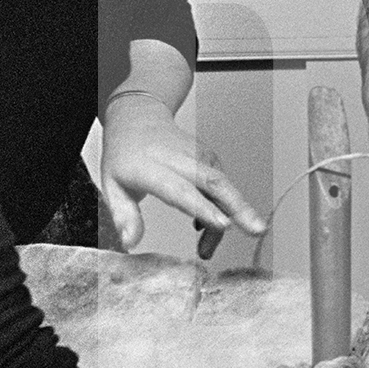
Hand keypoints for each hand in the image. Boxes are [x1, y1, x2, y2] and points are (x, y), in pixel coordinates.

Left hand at [100, 94, 266, 249]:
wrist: (138, 118)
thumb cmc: (124, 156)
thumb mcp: (111, 185)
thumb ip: (123, 216)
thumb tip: (130, 243)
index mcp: (152, 168)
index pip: (182, 190)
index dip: (203, 208)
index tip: (222, 225)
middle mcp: (182, 160)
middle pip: (216, 184)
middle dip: (239, 208)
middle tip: (257, 230)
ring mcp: (200, 158)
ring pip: (223, 190)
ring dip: (225, 220)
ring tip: (206, 249)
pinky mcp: (211, 160)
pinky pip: (222, 189)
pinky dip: (220, 210)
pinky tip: (203, 226)